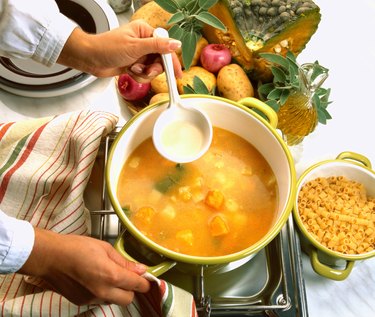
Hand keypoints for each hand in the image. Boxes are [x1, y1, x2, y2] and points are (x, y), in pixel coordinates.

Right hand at [18, 228, 149, 305]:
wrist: (50, 257)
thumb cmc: (76, 247)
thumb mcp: (105, 248)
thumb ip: (124, 262)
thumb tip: (140, 269)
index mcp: (111, 275)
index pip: (137, 285)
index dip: (144, 282)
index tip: (146, 277)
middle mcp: (103, 291)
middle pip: (128, 299)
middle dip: (132, 289)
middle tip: (128, 276)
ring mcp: (91, 299)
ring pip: (113, 300)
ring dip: (117, 291)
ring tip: (107, 274)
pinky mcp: (81, 302)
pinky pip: (99, 300)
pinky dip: (102, 292)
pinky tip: (94, 279)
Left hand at [58, 19, 181, 80]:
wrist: (90, 59)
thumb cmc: (107, 48)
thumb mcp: (135, 47)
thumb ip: (157, 46)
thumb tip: (176, 43)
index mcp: (145, 31)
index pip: (165, 46)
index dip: (171, 61)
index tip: (176, 73)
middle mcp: (144, 42)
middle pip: (160, 60)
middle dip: (153, 68)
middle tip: (146, 70)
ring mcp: (139, 54)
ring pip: (152, 69)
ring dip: (143, 72)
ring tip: (132, 69)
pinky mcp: (134, 64)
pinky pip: (144, 73)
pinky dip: (138, 75)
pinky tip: (129, 71)